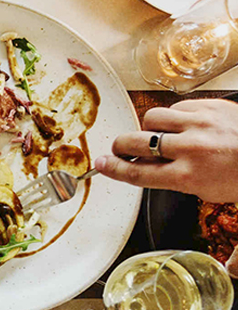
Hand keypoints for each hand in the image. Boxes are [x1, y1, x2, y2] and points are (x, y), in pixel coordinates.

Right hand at [97, 99, 237, 202]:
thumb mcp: (209, 192)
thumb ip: (177, 185)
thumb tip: (173, 203)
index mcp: (188, 177)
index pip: (137, 172)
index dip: (113, 169)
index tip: (100, 164)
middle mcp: (190, 149)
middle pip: (135, 142)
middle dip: (121, 146)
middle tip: (120, 148)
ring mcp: (199, 124)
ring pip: (152, 119)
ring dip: (150, 128)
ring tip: (157, 135)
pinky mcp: (209, 106)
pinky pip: (176, 107)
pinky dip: (174, 116)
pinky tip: (181, 124)